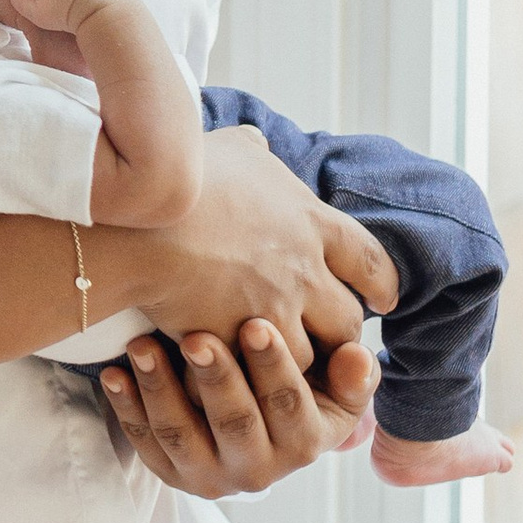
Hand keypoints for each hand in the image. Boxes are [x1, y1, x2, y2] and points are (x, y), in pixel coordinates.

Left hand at [102, 321, 379, 496]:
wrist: (257, 433)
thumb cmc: (298, 392)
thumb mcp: (334, 389)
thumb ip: (350, 373)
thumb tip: (357, 356)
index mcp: (305, 444)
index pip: (290, 406)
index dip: (274, 366)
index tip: (254, 323)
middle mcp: (259, 469)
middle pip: (235, 423)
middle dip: (216, 379)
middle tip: (196, 336)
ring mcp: (209, 474)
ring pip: (182, 434)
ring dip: (160, 388)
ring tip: (142, 345)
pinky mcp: (170, 474)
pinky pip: (145, 443)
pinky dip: (126, 407)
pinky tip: (113, 372)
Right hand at [114, 124, 396, 373]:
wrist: (140, 218)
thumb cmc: (183, 177)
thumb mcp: (230, 146)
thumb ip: (254, 150)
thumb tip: (258, 146)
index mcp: (310, 221)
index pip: (369, 259)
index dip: (379, 283)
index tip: (383, 298)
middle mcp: (304, 270)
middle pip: (345, 320)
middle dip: (338, 334)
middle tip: (324, 339)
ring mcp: (274, 308)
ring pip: (306, 355)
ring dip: (292, 361)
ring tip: (271, 363)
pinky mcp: (237, 339)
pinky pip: (256, 374)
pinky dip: (248, 376)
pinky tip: (234, 371)